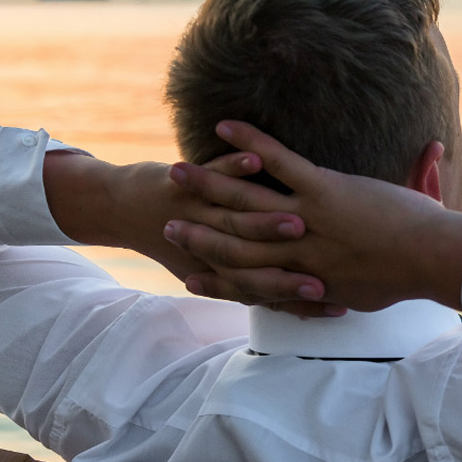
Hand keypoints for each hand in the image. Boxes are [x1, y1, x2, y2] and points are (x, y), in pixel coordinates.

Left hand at [43, 150, 303, 281]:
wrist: (122, 210)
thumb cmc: (179, 238)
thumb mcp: (211, 267)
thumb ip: (248, 281)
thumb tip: (291, 293)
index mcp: (224, 272)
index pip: (269, 293)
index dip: (302, 301)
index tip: (338, 302)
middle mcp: (210, 249)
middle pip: (258, 262)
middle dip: (292, 267)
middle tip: (329, 270)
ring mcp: (197, 215)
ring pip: (238, 220)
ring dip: (266, 218)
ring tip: (301, 214)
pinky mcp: (187, 185)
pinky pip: (215, 174)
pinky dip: (232, 166)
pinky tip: (254, 159)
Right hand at [165, 121, 461, 311]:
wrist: (432, 260)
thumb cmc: (406, 280)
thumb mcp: (367, 294)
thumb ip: (343, 292)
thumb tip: (338, 300)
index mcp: (304, 278)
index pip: (247, 281)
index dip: (216, 279)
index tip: (191, 275)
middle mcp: (294, 252)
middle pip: (233, 244)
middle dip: (197, 234)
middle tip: (165, 223)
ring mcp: (305, 218)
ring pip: (243, 203)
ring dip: (207, 185)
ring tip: (176, 172)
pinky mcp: (321, 188)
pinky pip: (277, 161)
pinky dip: (250, 142)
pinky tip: (224, 126)